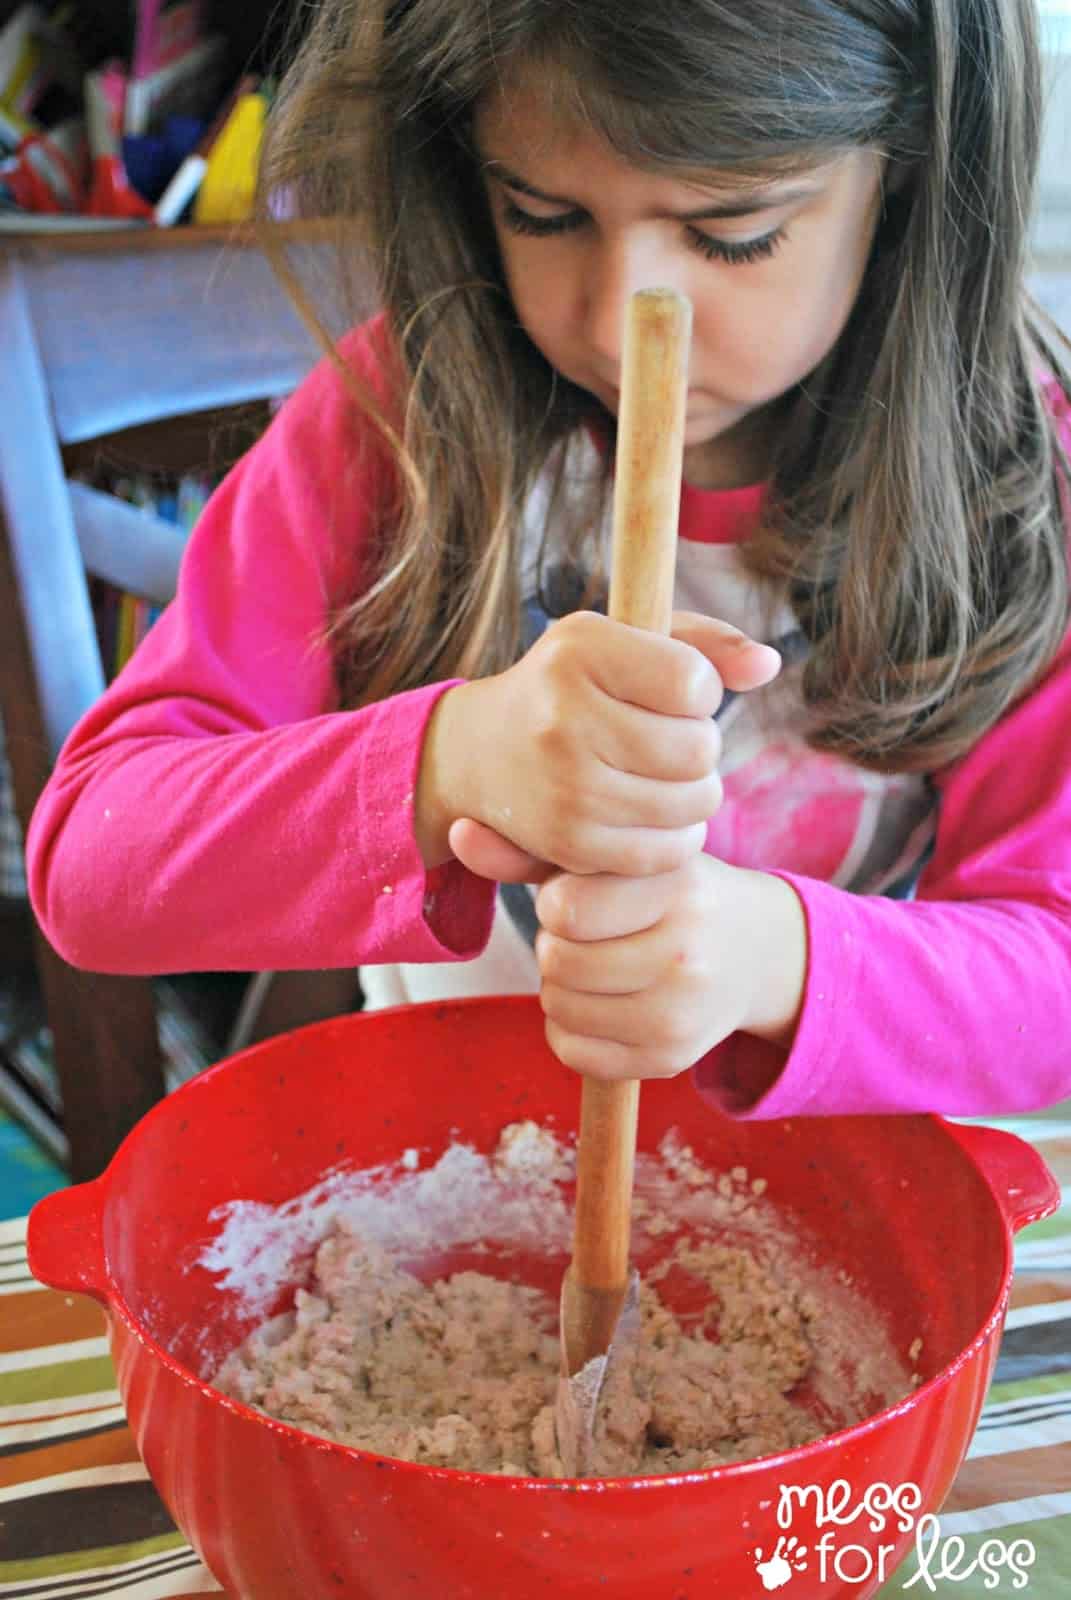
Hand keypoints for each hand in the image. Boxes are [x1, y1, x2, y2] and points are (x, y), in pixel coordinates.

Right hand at [417, 612, 779, 879]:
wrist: (479, 753)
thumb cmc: (572, 688)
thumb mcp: (625, 643)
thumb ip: (705, 644)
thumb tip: (770, 663)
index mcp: (580, 649)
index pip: (695, 683)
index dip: (698, 691)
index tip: (667, 693)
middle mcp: (564, 715)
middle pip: (699, 749)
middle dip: (699, 747)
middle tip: (665, 743)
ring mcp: (564, 784)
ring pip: (691, 802)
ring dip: (692, 794)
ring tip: (660, 777)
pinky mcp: (567, 842)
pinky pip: (664, 850)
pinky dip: (673, 837)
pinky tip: (650, 815)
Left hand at [534, 855, 807, 1079]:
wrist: (757, 950)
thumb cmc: (666, 894)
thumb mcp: (619, 861)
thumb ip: (535, 852)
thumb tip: (461, 834)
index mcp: (676, 887)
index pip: (564, 909)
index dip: (555, 903)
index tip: (579, 898)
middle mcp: (687, 953)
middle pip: (557, 962)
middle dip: (555, 946)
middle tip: (585, 937)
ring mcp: (682, 1014)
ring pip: (560, 1009)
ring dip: (560, 987)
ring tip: (593, 967)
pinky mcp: (671, 1059)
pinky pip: (574, 1053)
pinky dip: (569, 1029)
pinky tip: (599, 1004)